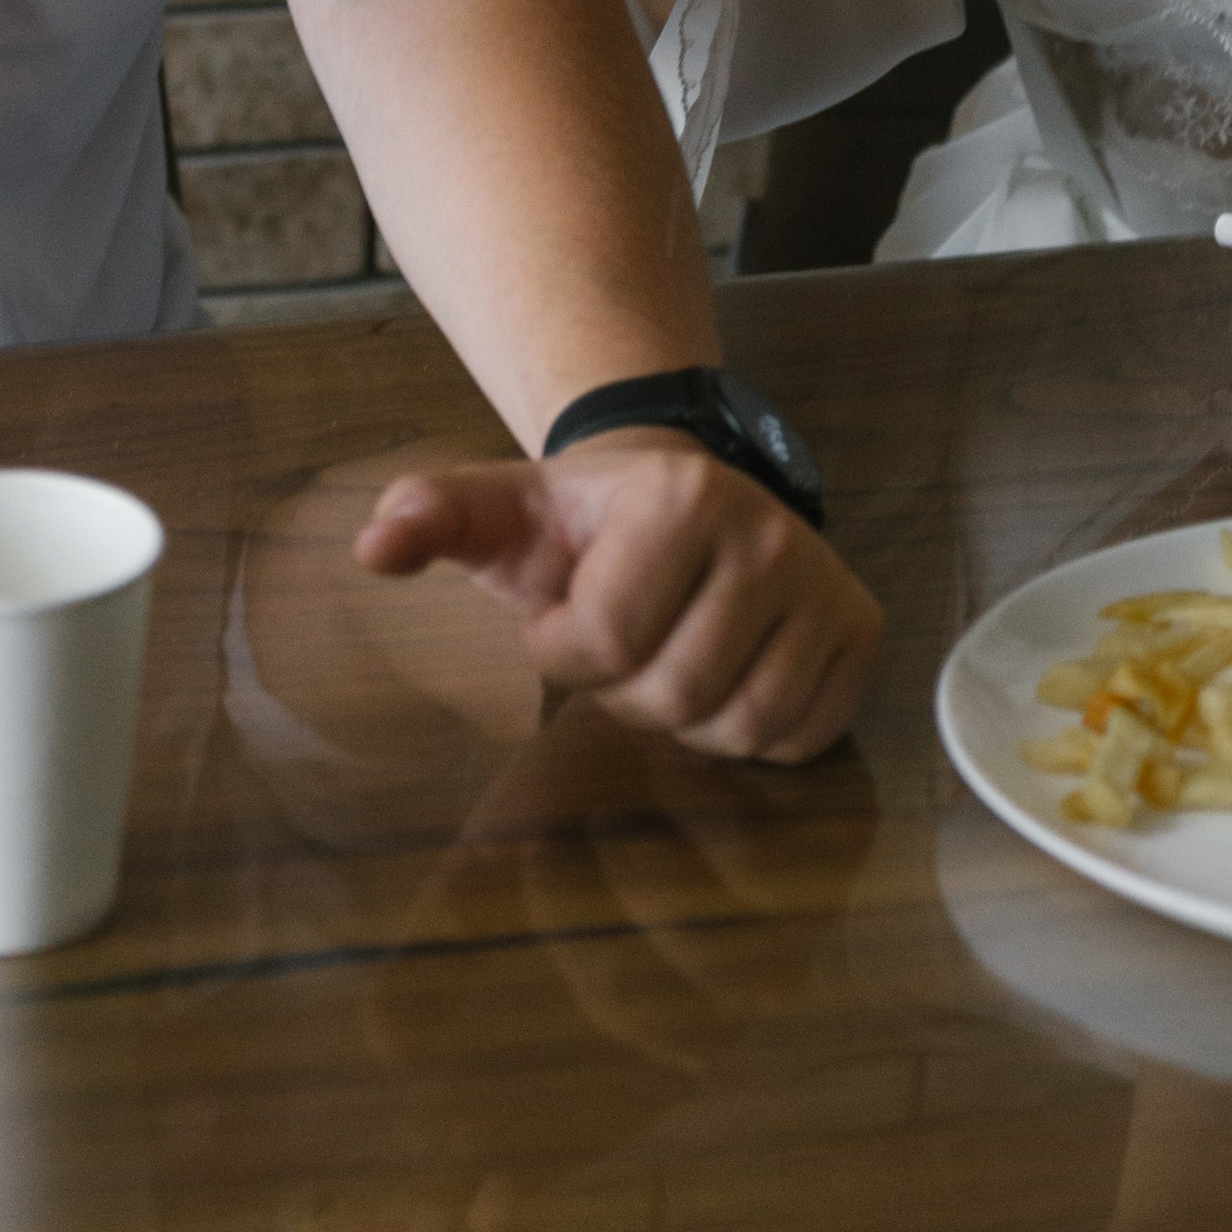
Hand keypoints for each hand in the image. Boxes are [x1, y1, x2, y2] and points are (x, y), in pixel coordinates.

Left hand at [354, 434, 882, 763]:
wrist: (678, 494)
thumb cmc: (583, 523)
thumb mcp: (503, 514)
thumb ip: (432, 519)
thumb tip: (371, 547)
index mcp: (682, 496)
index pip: (606, 641)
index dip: (565, 652)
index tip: (563, 617)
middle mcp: (770, 532)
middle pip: (677, 693)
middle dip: (628, 690)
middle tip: (623, 644)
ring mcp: (826, 583)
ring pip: (743, 725)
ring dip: (688, 718)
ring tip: (671, 655)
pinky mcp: (860, 630)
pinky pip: (801, 737)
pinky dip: (755, 733)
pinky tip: (726, 674)